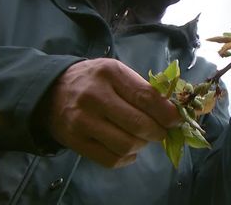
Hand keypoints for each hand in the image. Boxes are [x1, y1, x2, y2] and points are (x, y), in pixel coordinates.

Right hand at [43, 58, 180, 167]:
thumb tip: (174, 110)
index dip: (167, 112)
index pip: (146, 97)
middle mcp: (95, 96)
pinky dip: (127, 158)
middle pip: (139, 124)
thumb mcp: (117, 72)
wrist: (52, 91)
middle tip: (162, 131)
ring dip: (143, 144)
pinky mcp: (74, 141)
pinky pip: (110, 159)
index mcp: (110, 73)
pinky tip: (129, 149)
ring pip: (126, 144)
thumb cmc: (94, 80)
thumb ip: (143, 89)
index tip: (178, 119)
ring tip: (143, 137)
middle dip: (159, 131)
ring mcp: (82, 120)